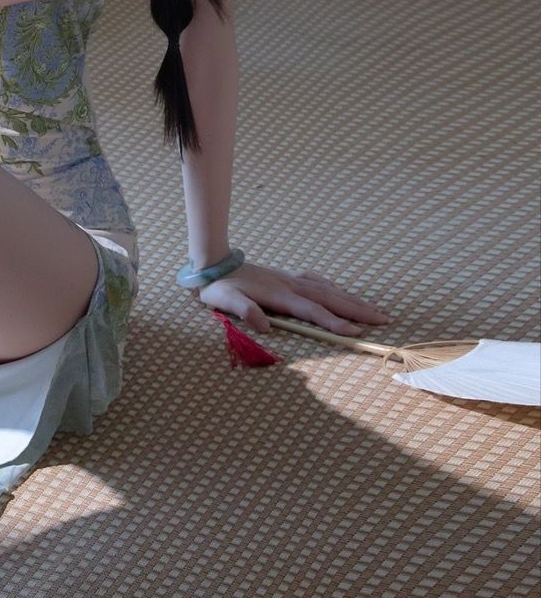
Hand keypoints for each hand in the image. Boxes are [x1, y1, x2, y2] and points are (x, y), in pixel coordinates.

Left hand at [196, 261, 391, 336]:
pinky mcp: (287, 276)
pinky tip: (342, 292)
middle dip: (358, 310)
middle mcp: (291, 285)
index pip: (313, 311)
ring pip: (329, 289)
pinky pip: (318, 281)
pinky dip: (334, 288)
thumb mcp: (225, 302)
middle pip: (330, 298)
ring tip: (375, 310)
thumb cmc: (219, 288)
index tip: (356, 333)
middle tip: (384, 320)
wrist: (214, 264)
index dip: (334, 322)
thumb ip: (245, 311)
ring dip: (352, 300)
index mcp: (279, 295)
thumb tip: (264, 326)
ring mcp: (291, 279)